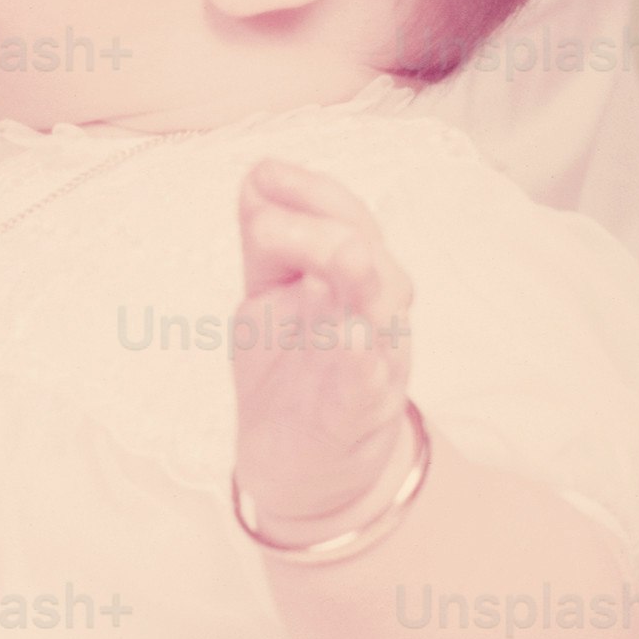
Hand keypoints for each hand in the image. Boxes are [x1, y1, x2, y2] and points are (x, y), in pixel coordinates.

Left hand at [229, 159, 417, 532]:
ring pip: (383, 311)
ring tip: (345, 254)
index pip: (346, 218)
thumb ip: (267, 245)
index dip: (312, 192)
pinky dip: (364, 359)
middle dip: (327, 228)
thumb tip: (256, 177)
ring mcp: (371, 362)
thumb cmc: (290, 372)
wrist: (303, 466)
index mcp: (344, 279)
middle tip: (268, 222)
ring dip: (363, 278)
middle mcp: (368, 312)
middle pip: (368, 255)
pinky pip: (370, 382)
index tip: (263, 172)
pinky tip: (355, 337)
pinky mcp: (359, 413)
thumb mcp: (269, 298)